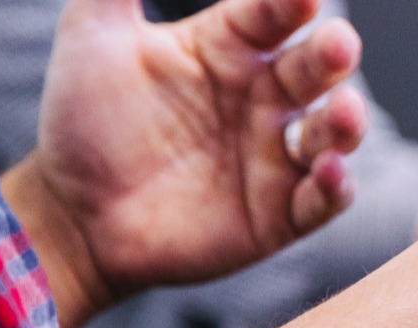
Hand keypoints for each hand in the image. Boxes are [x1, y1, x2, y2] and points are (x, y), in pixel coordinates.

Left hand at [5, 0, 367, 327]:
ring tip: (341, 113)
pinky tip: (327, 171)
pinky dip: (334, 186)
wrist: (71, 215)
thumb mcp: (93, 38)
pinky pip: (322, 199)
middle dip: (334, 54)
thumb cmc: (85, 122)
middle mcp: (263, 97)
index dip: (291, 0)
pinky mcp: (279, 213)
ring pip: (332, 132)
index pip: (274, 13)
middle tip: (338, 44)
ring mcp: (275, 156)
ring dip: (346, 122)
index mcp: (231, 48)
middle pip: (316, 67)